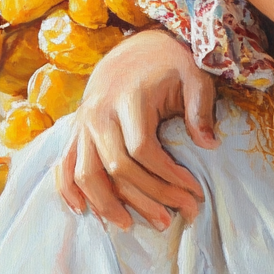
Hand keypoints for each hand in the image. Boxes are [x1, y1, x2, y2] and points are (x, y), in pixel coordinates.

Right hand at [57, 29, 217, 230]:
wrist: (138, 47)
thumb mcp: (195, 77)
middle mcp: (100, 112)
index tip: (194, 191)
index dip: (168, 175)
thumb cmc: (172, 64)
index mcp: (130, 99)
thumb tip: (210, 145)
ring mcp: (83, 122)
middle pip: (117, 167)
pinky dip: (68, 190)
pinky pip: (64, 165)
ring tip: (132, 225)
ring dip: (107, 204)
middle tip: (173, 218)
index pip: (143, 149)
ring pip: (87, 173)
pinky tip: (83, 211)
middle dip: (146, 197)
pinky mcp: (75, 129)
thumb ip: (201, 109)